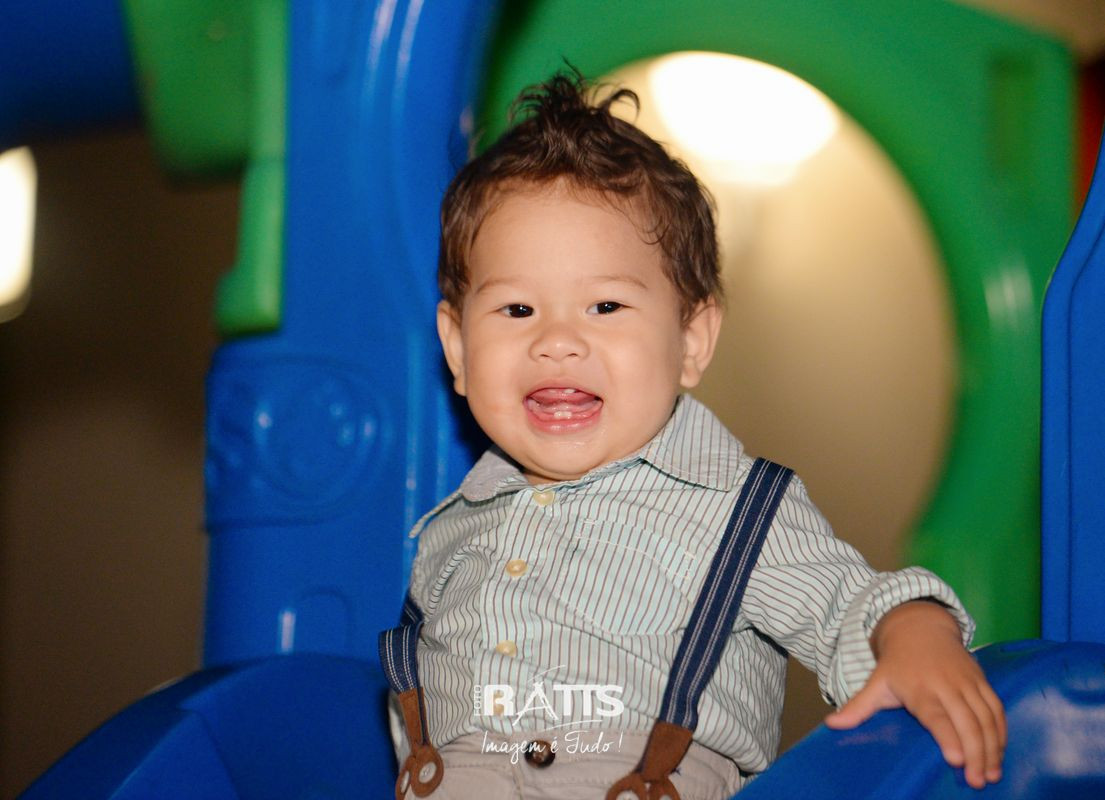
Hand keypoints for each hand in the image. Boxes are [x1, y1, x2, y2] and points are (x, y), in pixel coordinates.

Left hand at [823, 601, 1005, 789]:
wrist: (921, 629)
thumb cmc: (898, 664)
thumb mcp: (877, 683)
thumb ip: (859, 707)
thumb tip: (832, 724)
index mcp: (920, 689)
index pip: (936, 715)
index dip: (948, 736)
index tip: (956, 760)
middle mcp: (947, 685)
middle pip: (967, 721)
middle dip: (976, 753)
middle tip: (978, 781)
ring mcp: (968, 683)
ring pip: (987, 717)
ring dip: (993, 747)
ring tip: (991, 775)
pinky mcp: (983, 681)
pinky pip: (997, 709)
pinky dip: (1002, 732)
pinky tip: (999, 753)